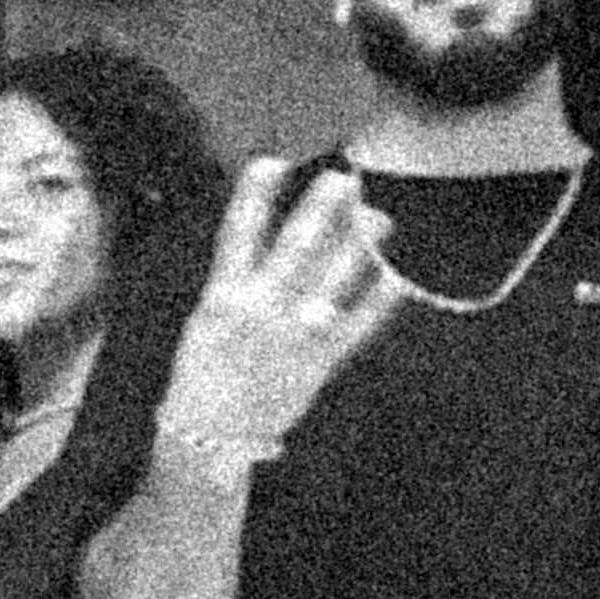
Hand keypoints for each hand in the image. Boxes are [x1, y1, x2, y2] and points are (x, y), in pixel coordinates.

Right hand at [154, 158, 402, 461]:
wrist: (208, 438)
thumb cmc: (203, 376)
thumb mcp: (205, 323)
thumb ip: (236, 282)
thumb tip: (264, 235)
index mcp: (222, 298)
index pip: (237, 235)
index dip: (254, 196)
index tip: (272, 160)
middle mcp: (259, 311)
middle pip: (294, 249)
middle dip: (320, 211)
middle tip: (343, 179)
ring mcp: (291, 337)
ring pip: (331, 281)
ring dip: (357, 246)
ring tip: (378, 218)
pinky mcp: (317, 363)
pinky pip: (355, 327)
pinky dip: (378, 301)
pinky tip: (397, 277)